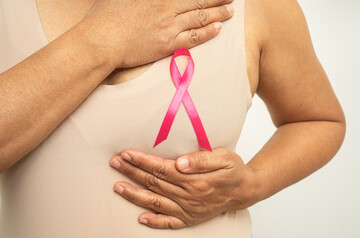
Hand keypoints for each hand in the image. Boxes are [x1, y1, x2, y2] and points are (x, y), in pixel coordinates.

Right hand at [80, 0, 234, 67]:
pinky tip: (218, 28)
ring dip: (218, 13)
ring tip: (231, 10)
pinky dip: (207, 32)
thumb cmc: (106, 17)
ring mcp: (169, 26)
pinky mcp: (167, 44)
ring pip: (200, 17)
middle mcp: (167, 8)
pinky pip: (193, 38)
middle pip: (199, 0)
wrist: (101, 42)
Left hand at [109, 148, 258, 228]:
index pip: (161, 168)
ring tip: (117, 187)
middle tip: (116, 163)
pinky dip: (154, 222)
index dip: (142, 161)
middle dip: (132, 172)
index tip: (127, 153)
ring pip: (155, 202)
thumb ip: (202, 160)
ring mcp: (188, 210)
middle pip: (154, 183)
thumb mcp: (224, 158)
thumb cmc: (234, 170)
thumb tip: (180, 162)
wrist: (245, 191)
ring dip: (134, 194)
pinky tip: (140, 218)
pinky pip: (169, 223)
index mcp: (195, 180)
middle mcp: (188, 197)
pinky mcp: (190, 219)